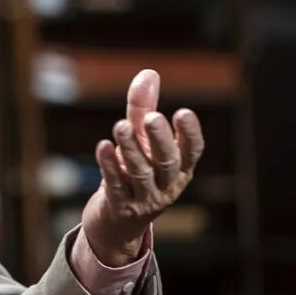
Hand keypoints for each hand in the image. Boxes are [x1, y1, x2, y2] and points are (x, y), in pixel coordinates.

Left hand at [81, 69, 205, 265]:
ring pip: (141, 174)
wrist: (117, 221)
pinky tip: (103, 147)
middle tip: (152, 118)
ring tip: (121, 126)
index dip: (190, 133)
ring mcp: (144, 198)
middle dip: (160, 139)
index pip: (192, 151)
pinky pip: (117, 185)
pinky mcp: (121, 206)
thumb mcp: (140, 140)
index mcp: (179, 168)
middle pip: (167, 162)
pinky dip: (110, 166)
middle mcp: (166, 184)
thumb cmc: (134, 172)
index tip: (183, 112)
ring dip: (131, 149)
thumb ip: (143, 108)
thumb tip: (149, 72)